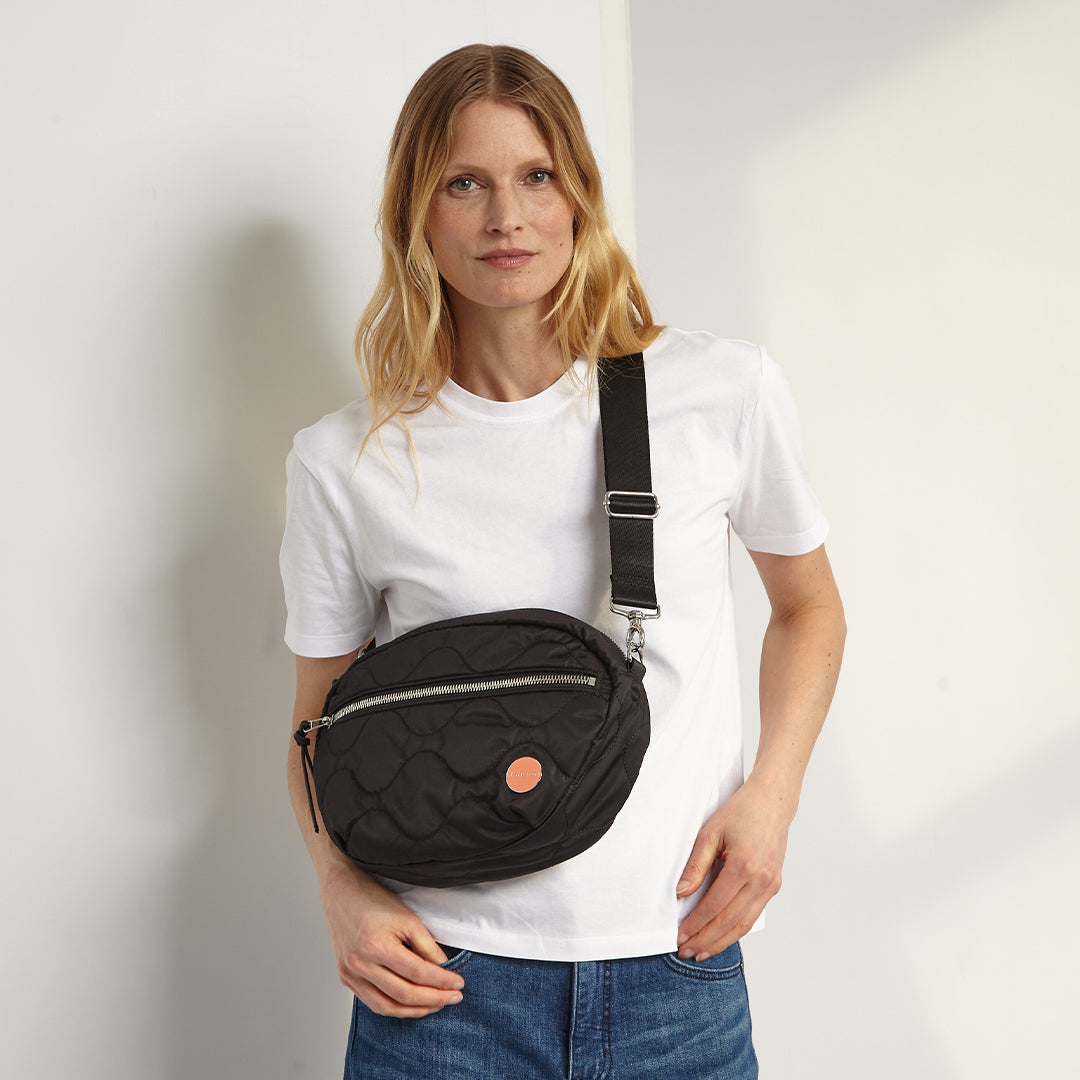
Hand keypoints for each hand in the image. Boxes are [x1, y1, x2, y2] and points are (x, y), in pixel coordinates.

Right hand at [319, 859, 464, 1017]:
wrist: (342, 893)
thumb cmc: (374, 900)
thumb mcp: (407, 918)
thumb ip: (427, 946)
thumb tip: (445, 969)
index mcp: (376, 946)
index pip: (417, 973)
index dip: (441, 981)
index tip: (458, 984)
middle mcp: (360, 964)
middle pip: (403, 994)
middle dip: (433, 999)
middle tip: (454, 998)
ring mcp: (350, 973)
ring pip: (387, 1006)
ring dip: (414, 1010)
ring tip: (435, 1005)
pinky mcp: (345, 978)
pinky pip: (372, 1002)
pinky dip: (394, 1007)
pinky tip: (410, 1004)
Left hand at [674, 775, 793, 959]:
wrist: (772, 802)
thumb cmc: (740, 812)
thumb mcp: (710, 832)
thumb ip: (695, 865)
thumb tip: (681, 893)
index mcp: (744, 866)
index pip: (714, 905)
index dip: (695, 924)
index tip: (679, 937)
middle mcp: (761, 880)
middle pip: (730, 922)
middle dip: (706, 940)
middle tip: (686, 952)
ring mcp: (771, 885)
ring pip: (744, 924)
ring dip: (721, 941)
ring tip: (701, 952)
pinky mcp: (774, 886)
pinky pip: (753, 915)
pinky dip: (736, 929)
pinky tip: (721, 936)